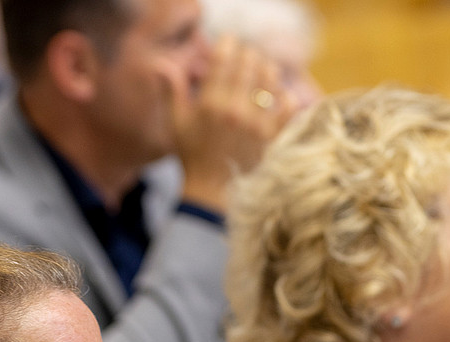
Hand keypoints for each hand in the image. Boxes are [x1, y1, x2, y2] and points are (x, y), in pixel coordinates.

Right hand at [163, 36, 296, 210]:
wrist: (211, 191)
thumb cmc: (192, 155)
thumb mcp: (176, 123)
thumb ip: (171, 91)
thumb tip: (160, 63)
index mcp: (210, 104)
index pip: (224, 58)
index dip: (228, 44)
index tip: (229, 43)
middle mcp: (234, 111)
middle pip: (249, 63)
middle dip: (247, 55)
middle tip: (246, 58)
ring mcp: (256, 125)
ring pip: (271, 78)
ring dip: (267, 70)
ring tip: (263, 72)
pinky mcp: (272, 138)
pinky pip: (288, 106)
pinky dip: (286, 96)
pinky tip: (279, 95)